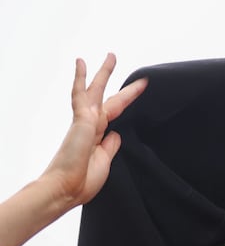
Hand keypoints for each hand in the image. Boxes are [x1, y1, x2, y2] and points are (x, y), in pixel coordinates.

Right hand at [41, 53, 146, 208]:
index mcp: (97, 137)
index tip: (137, 91)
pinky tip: (82, 64)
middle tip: (115, 60)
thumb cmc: (83, 181)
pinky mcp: (81, 121)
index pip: (114, 113)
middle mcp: (90, 126)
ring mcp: (85, 122)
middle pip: (105, 97)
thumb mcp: (106, 162)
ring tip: (110, 56)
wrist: (66, 189)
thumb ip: (111, 147)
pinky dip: (81, 79)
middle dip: (112, 80)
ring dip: (103, 73)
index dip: (126, 101)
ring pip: (95, 91)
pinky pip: (81, 95)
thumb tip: (116, 134)